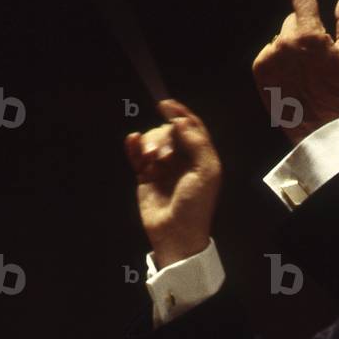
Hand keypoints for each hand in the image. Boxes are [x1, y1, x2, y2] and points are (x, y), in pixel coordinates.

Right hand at [124, 100, 221, 268]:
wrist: (175, 233)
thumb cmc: (195, 205)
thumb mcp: (206, 173)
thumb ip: (198, 143)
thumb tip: (182, 121)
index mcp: (201, 157)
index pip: (191, 127)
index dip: (180, 113)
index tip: (165, 105)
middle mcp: (183, 159)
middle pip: (169, 132)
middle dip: (163, 137)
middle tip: (163, 156)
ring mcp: (163, 167)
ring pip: (152, 141)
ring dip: (149, 144)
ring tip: (150, 160)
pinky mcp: (145, 176)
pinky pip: (137, 154)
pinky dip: (134, 145)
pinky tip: (132, 141)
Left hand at [252, 0, 338, 144]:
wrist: (315, 123)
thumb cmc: (337, 88)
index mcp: (309, 34)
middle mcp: (285, 41)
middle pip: (293, 22)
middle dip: (303, 32)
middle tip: (314, 57)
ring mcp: (270, 54)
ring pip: (280, 39)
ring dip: (289, 48)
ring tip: (302, 72)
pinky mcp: (258, 68)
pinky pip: (269, 54)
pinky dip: (277, 61)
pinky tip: (290, 77)